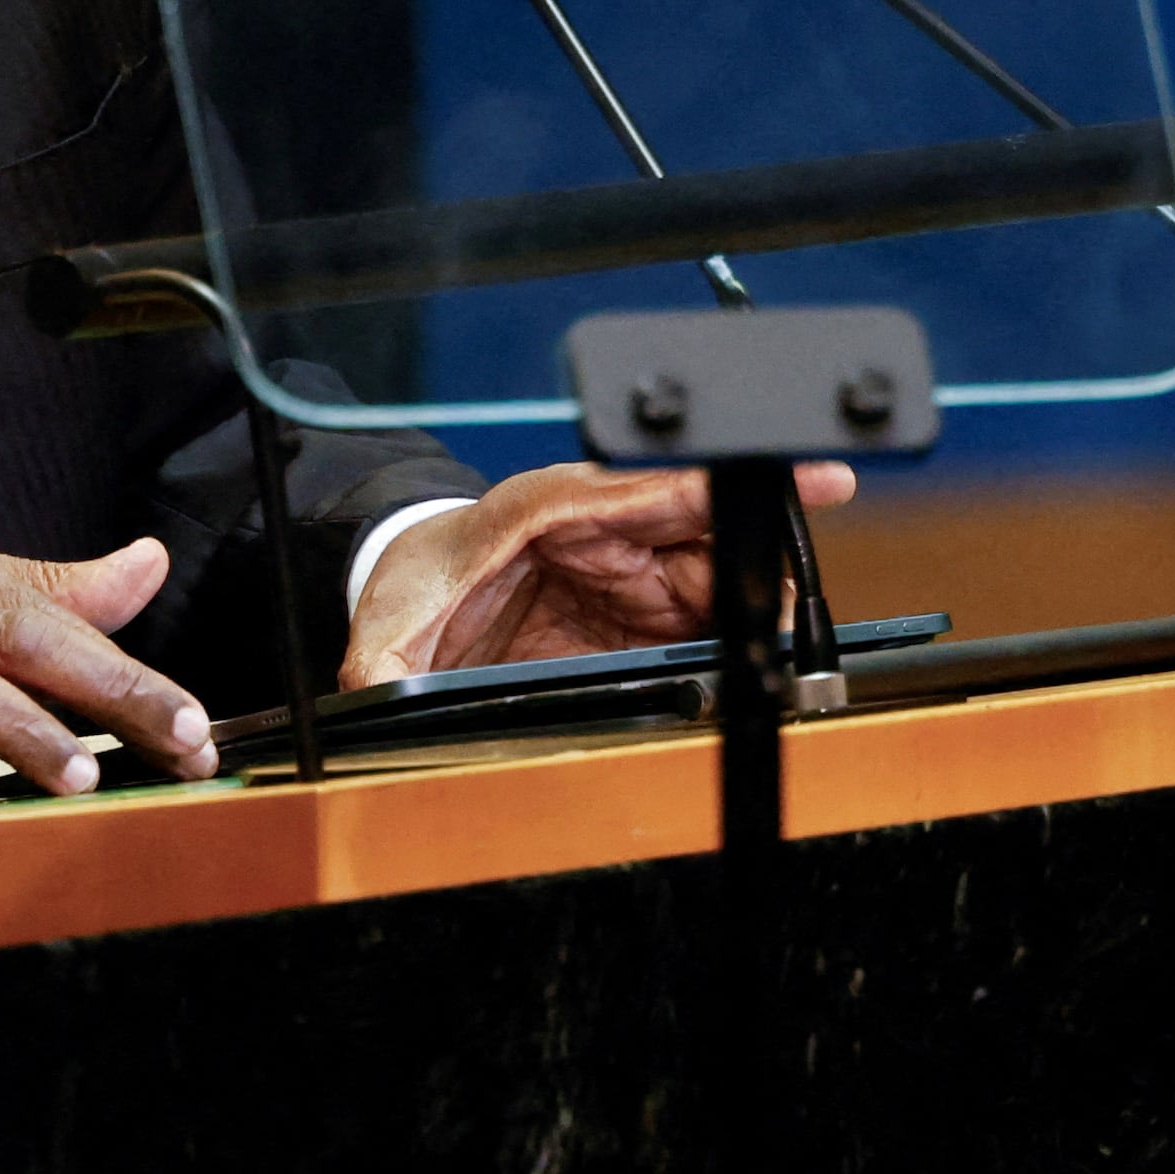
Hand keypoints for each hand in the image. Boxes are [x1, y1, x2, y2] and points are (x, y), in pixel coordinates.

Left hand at [337, 460, 861, 688]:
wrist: (420, 592)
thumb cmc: (417, 585)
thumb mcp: (388, 629)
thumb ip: (385, 666)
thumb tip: (377, 697)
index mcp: (550, 509)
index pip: (653, 484)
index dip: (724, 486)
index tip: (798, 475)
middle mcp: (601, 525)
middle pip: (707, 524)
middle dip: (754, 554)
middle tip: (779, 607)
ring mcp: (627, 564)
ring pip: (716, 571)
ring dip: (743, 605)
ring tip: (758, 644)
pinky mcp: (640, 604)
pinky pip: (703, 611)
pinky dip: (726, 634)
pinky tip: (733, 657)